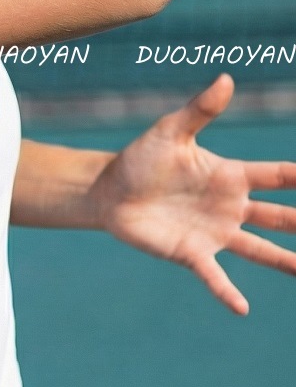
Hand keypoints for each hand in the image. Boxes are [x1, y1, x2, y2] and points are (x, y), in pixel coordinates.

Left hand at [88, 73, 295, 314]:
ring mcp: (215, 232)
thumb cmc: (140, 158)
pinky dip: (227, 292)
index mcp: (230, 176)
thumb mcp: (170, 132)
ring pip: (261, 250)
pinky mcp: (192, 252)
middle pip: (281, 217)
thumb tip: (226, 78)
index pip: (278, 176)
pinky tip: (241, 308)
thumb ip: (200, 110)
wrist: (109, 190)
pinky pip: (215, 276)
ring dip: (287, 262)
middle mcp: (231, 207)